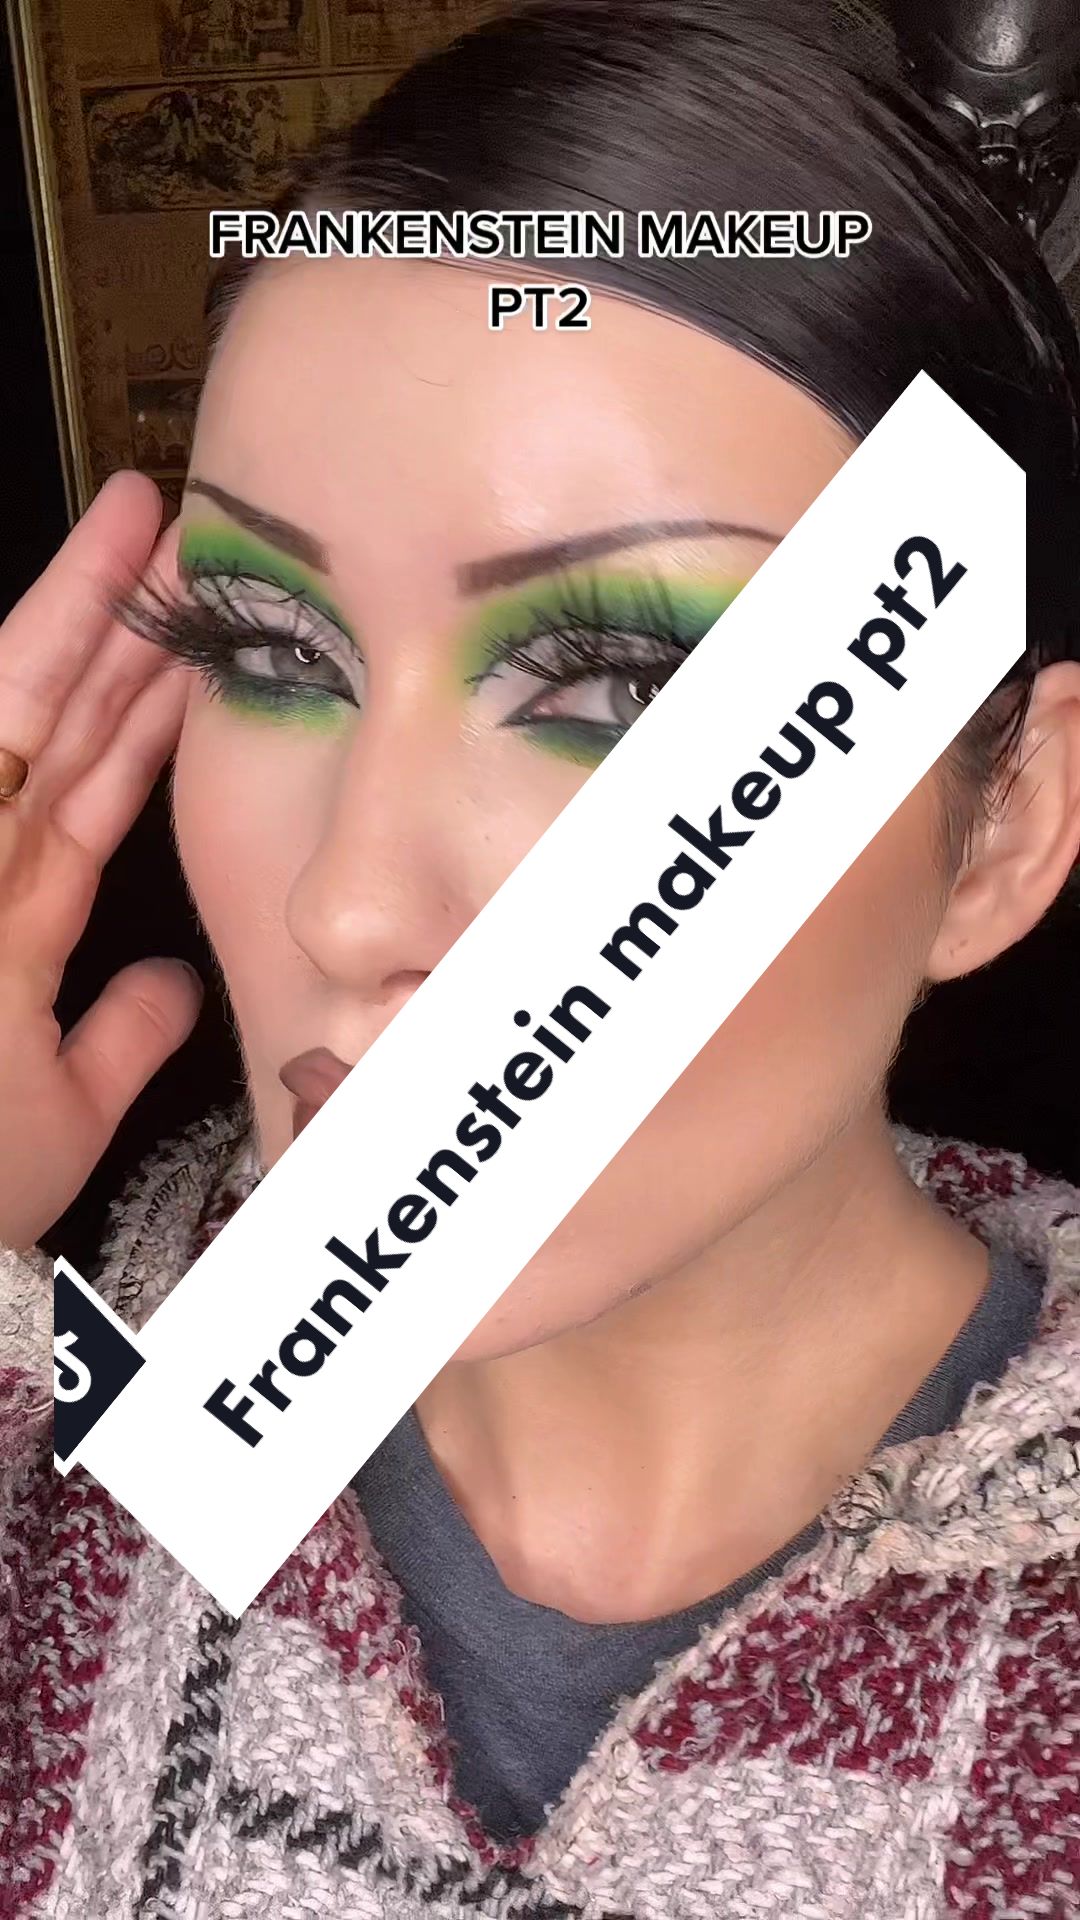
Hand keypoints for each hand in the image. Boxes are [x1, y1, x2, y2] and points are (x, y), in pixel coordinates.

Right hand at [0, 471, 201, 1248]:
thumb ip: (119, 1035)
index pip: (92, 786)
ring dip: (75, 618)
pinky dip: (20, 671)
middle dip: (116, 627)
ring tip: (134, 530)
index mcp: (15, 919)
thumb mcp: (65, 1109)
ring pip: (12, 710)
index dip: (143, 709)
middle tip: (173, 533)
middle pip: (56, 723)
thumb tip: (173, 985)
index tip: (196, 639)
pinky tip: (69, 593)